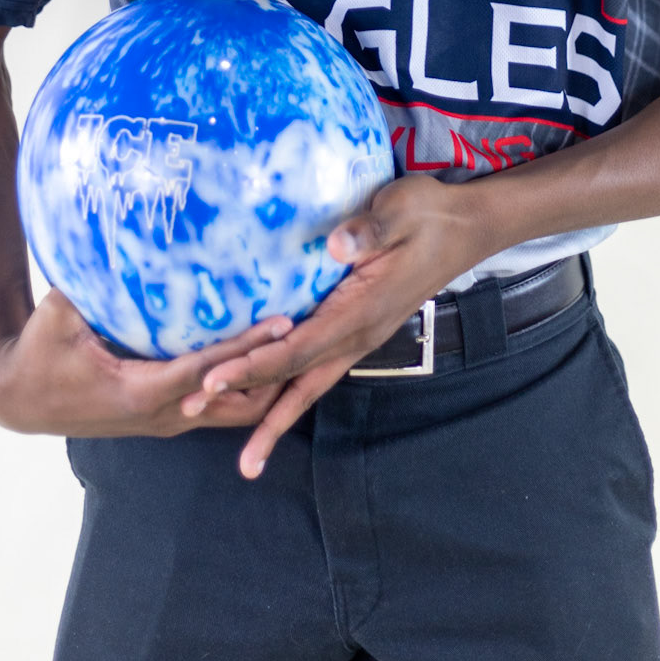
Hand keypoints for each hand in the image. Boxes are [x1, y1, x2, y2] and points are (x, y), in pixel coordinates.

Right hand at [0, 287, 294, 437]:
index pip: (207, 368)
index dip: (246, 346)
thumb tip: (111, 230)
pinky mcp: (163, 417)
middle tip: (311, 335)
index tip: (283, 322)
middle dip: (274, 373)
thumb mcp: (59, 314)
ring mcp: (165, 421)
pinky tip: (262, 359)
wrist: (19, 397)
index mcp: (141, 392)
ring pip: (232, 412)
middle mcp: (163, 415)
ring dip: (264, 385)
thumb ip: (89, 280)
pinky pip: (216, 407)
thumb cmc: (39, 352)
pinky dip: (242, 388)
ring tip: (299, 348)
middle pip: (236, 402)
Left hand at [191, 174, 486, 479]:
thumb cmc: (429, 214)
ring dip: (268, 412)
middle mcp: (356, 336)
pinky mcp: (357, 326)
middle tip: (193, 412)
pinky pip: (315, 366)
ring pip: (306, 384)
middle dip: (246, 405)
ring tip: (239, 449)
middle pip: (293, 382)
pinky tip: (267, 393)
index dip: (252, 366)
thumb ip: (369, 229)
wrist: (466, 227)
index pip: (295, 349)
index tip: (210, 378)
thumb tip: (338, 244)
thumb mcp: (400, 210)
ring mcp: (358, 336)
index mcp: (360, 313)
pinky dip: (287, 386)